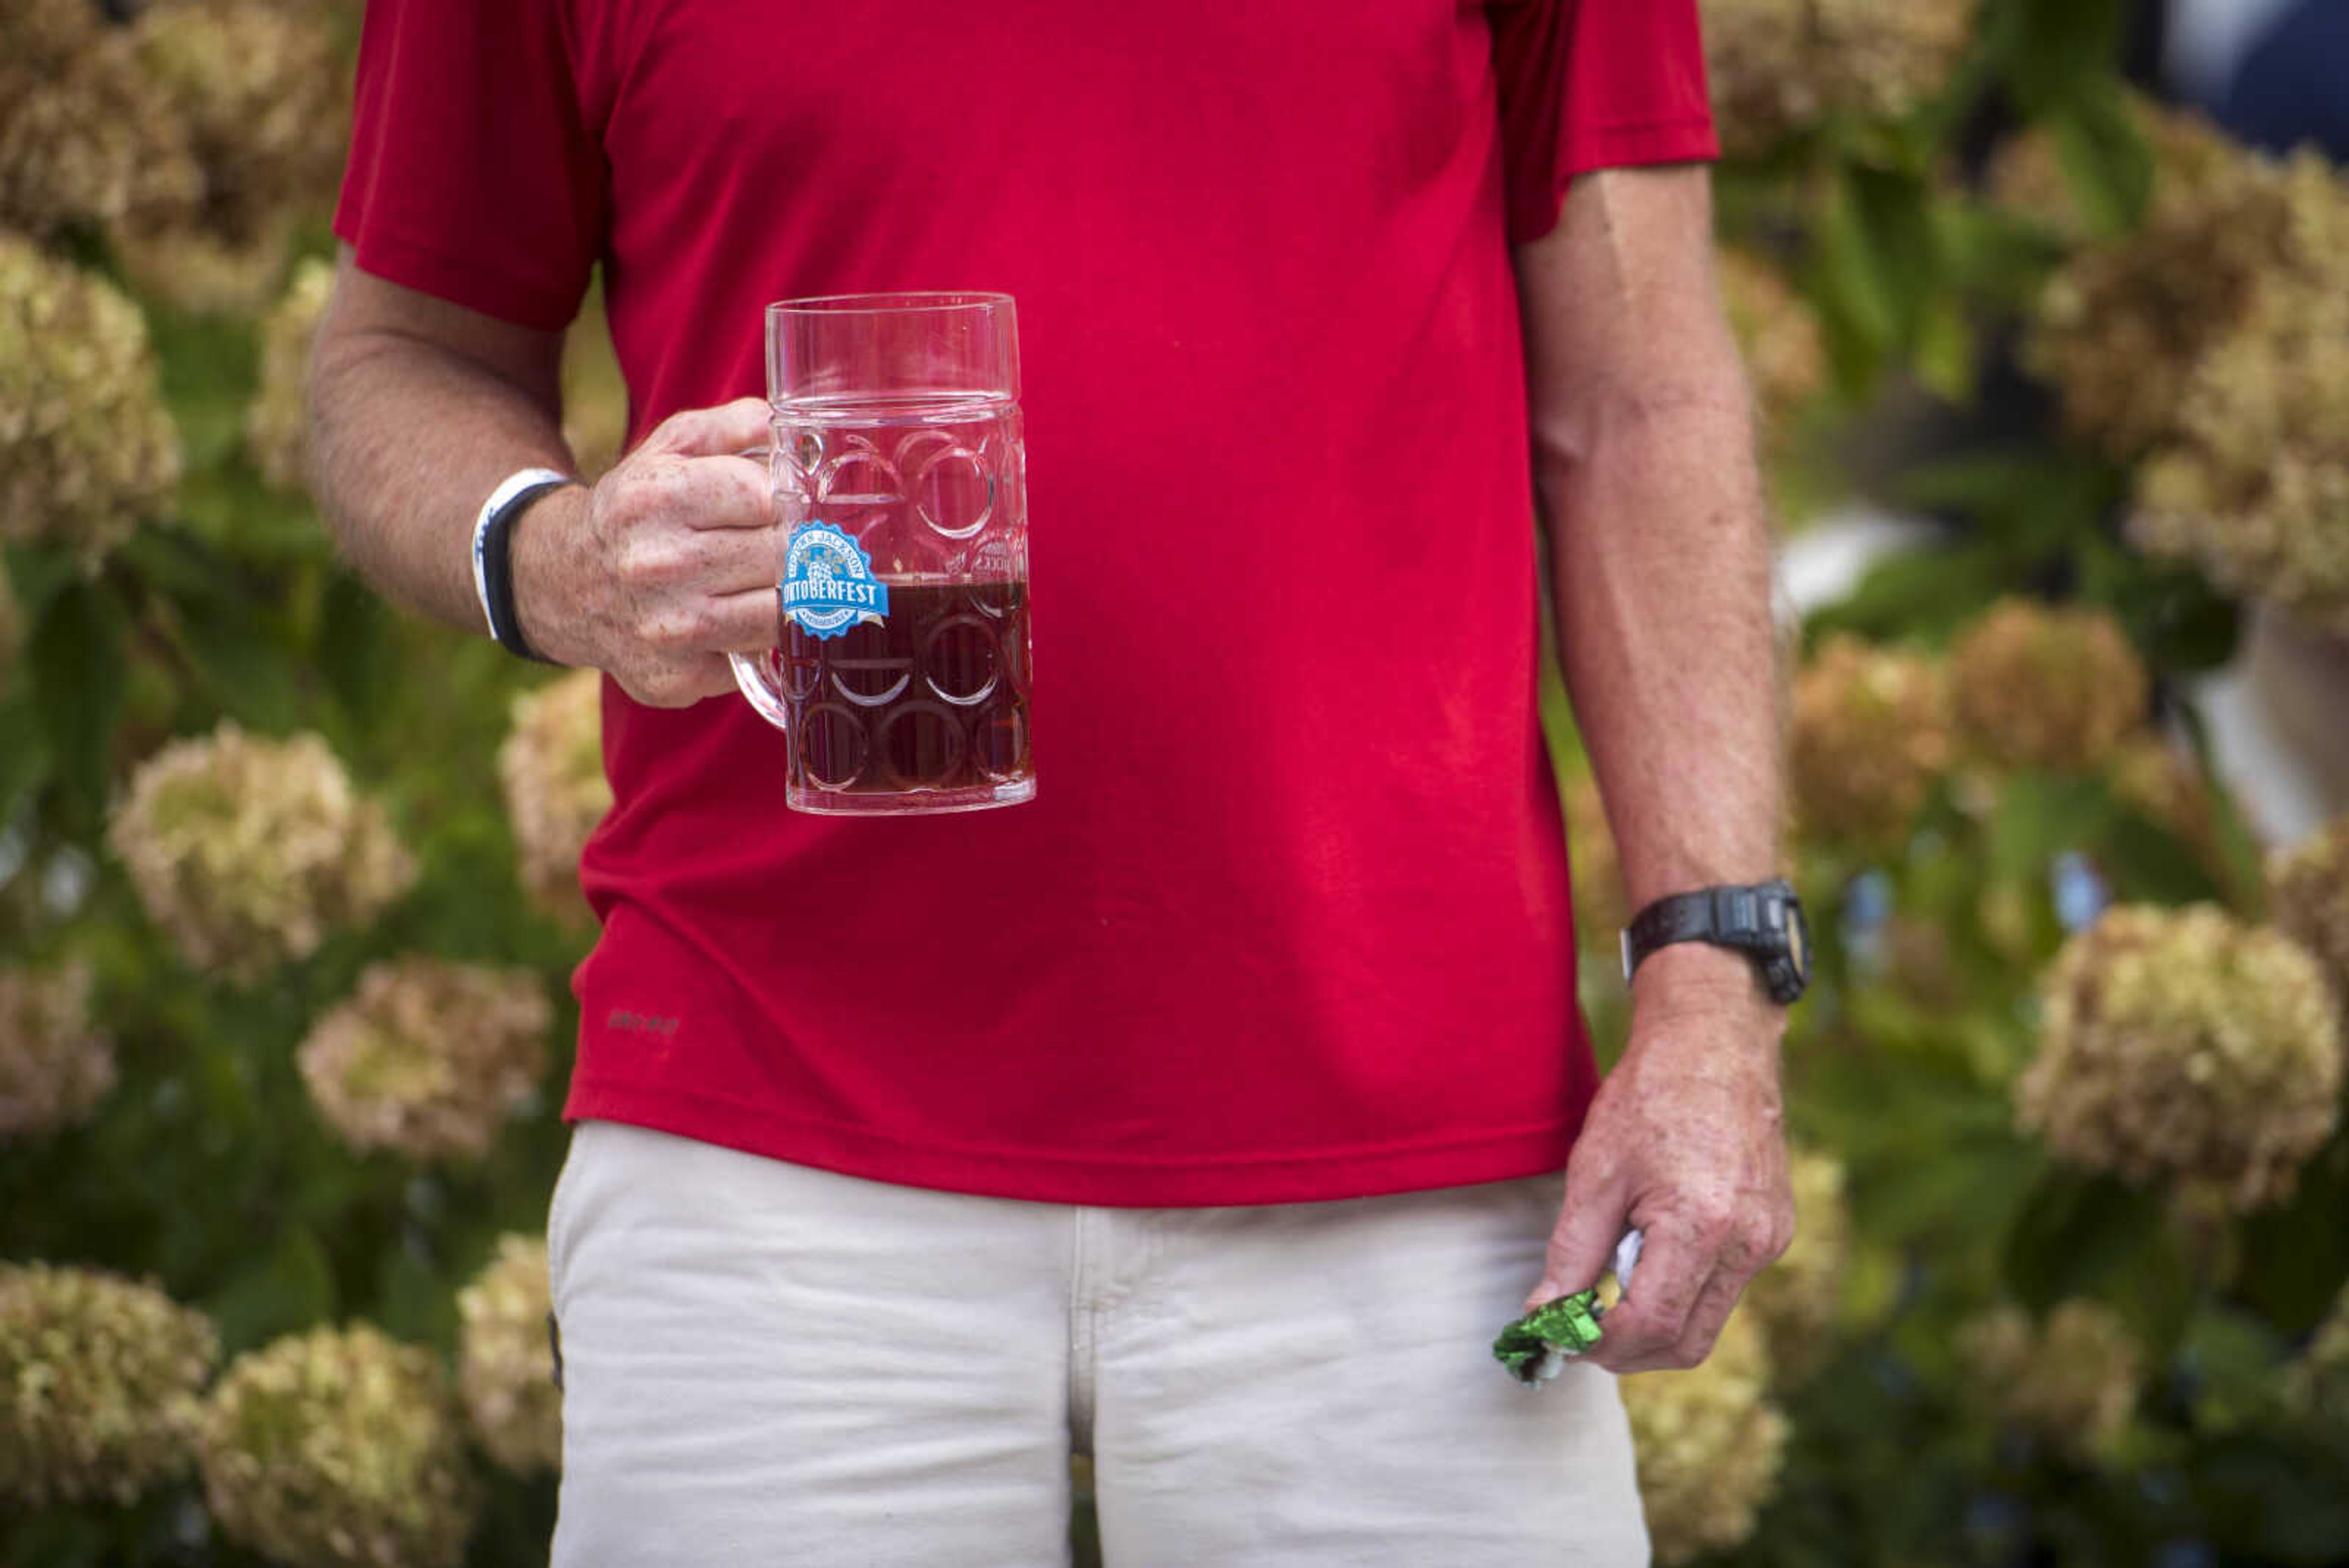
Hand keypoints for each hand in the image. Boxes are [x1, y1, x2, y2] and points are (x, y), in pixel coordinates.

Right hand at [512, 396, 775, 706]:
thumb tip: (793, 431)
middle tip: (777, 546)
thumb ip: (736, 425)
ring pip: (776, 614)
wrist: (565, 582)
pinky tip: (728, 620)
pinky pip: (750, 658)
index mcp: (655, 497)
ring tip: (761, 582)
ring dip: (780, 598)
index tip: (776, 505)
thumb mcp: (671, 448)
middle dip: (788, 549)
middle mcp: (655, 564)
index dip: (781, 500)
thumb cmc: (637, 511)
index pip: (765, 497)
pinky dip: (751, 641)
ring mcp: (664, 628)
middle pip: (778, 556)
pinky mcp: (672, 678)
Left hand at [1527, 945, 1793, 1372]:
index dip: (1598, 1343)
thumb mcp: (1594, 1174)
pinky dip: (1679, 1291)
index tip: (1558, 1333)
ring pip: (1706, 1323)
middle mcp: (1749, 1243)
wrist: (1714, 1043)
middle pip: (1685, 1344)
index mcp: (1704, 1226)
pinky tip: (1647, 1253)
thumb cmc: (1650, 1097)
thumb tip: (1544, 1315)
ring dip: (1652, 1322)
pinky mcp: (1774, 1232)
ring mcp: (1770, 1240)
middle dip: (1625, 1349)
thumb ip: (1570, 1255)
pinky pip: (1724, 1289)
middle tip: (1576, 1327)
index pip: (1652, 1326)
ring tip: (1609, 1281)